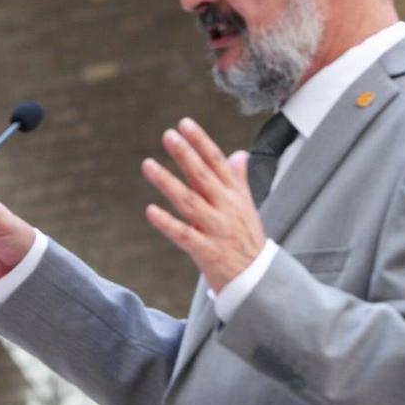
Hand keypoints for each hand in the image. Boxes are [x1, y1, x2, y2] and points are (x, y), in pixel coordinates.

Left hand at [141, 117, 265, 292]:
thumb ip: (238, 180)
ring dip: (167, 182)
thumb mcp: (247, 206)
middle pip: (203, 177)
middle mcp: (226, 208)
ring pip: (189, 202)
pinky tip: (150, 211)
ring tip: (147, 165)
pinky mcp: (206, 251)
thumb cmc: (247, 239)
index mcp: (235, 195)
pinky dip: (167, 223)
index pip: (217, 162)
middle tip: (168, 135)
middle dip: (185, 154)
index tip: (184, 124)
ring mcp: (216, 229)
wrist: (257, 280)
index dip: (201, 142)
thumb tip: (239, 154)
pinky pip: (183, 235)